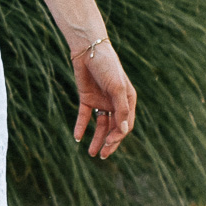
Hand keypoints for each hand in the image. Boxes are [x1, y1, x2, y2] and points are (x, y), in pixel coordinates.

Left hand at [71, 41, 135, 159]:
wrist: (88, 49)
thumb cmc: (108, 66)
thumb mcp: (117, 88)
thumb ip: (121, 109)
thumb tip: (124, 131)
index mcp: (128, 100)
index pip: (125, 125)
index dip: (118, 136)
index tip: (109, 143)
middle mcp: (115, 103)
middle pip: (113, 128)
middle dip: (109, 143)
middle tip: (102, 156)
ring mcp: (101, 101)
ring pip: (100, 125)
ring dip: (96, 139)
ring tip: (91, 153)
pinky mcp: (87, 98)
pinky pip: (84, 116)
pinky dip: (81, 126)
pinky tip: (77, 137)